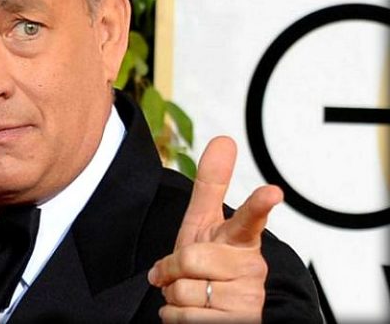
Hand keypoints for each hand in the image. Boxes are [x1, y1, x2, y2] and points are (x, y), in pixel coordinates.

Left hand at [147, 136, 282, 322]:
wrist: (213, 310)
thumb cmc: (208, 262)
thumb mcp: (204, 223)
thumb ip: (211, 185)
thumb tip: (224, 139)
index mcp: (241, 239)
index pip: (250, 219)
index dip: (258, 205)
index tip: (271, 191)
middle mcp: (251, 268)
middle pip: (191, 258)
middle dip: (173, 268)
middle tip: (183, 273)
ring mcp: (248, 299)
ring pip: (185, 291)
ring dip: (174, 296)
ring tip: (193, 294)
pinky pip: (184, 318)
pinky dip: (175, 317)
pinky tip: (194, 314)